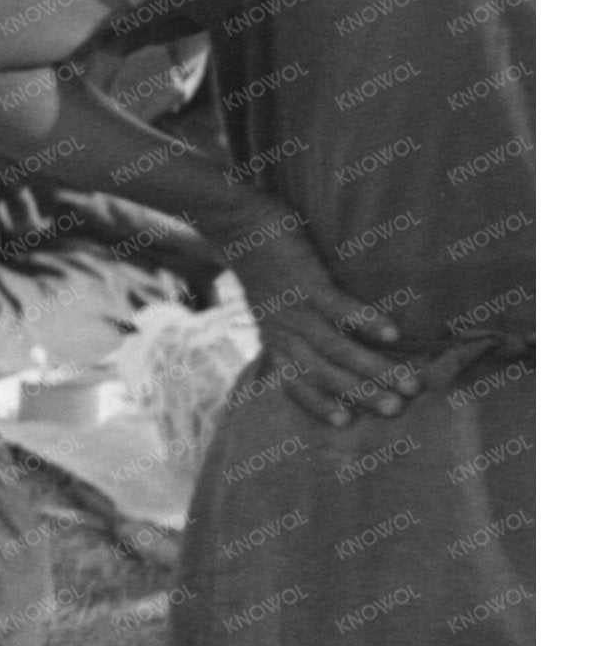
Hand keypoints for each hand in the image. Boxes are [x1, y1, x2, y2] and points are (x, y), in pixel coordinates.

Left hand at [219, 214, 421, 425]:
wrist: (237, 222)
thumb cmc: (264, 264)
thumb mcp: (273, 304)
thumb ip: (296, 326)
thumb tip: (327, 343)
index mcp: (275, 339)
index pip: (294, 381)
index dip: (318, 403)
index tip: (346, 423)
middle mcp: (283, 330)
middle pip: (323, 372)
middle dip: (361, 394)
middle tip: (397, 409)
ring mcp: (294, 307)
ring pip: (335, 348)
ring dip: (373, 367)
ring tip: (408, 382)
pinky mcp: (305, 281)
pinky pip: (337, 308)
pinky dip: (364, 322)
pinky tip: (393, 334)